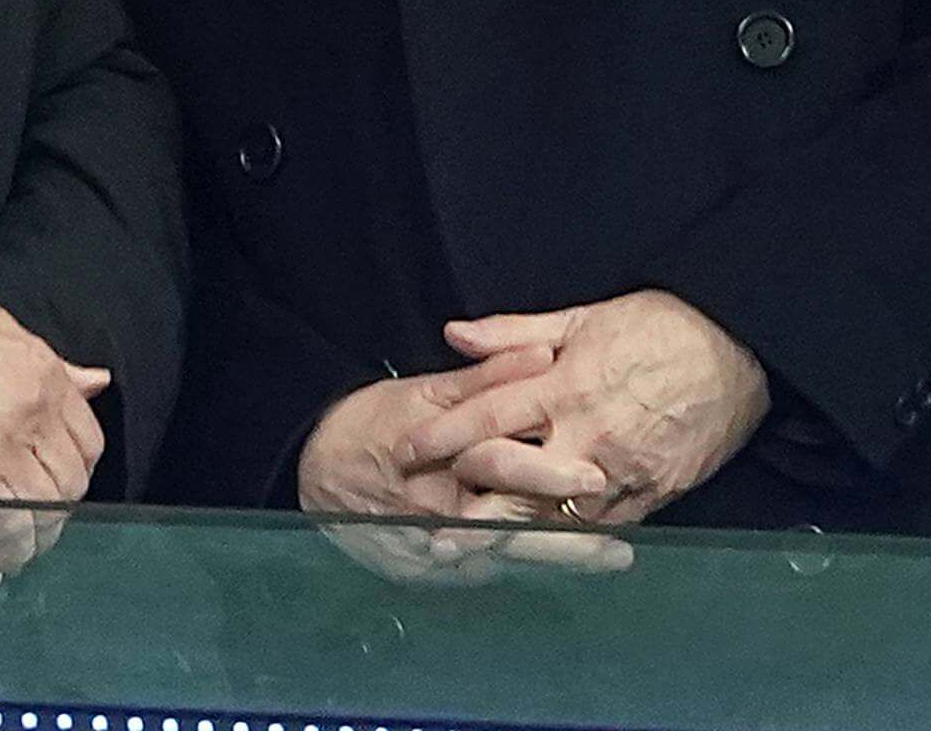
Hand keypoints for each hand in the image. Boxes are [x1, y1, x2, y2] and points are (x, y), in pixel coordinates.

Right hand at [0, 288, 107, 570]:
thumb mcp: (4, 329)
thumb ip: (53, 365)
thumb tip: (94, 380)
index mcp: (46, 376)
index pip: (89, 439)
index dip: (79, 466)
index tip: (63, 478)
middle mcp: (36, 413)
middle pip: (73, 478)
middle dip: (62, 503)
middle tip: (44, 515)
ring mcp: (7, 445)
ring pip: (48, 504)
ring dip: (40, 529)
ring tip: (24, 541)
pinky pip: (11, 519)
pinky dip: (12, 541)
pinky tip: (2, 549)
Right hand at [296, 348, 630, 582]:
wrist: (311, 473)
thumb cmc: (370, 425)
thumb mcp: (425, 393)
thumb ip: (487, 379)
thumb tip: (543, 354)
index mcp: (441, 466)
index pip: (504, 473)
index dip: (551, 478)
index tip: (597, 479)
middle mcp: (440, 519)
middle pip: (514, 531)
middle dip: (570, 544)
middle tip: (619, 552)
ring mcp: (434, 555)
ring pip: (506, 558)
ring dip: (556, 561)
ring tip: (608, 561)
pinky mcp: (430, 576)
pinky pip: (484, 572)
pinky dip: (520, 567)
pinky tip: (558, 568)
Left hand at [411, 291, 770, 526]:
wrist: (739, 348)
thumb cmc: (659, 326)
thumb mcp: (581, 317)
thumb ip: (513, 333)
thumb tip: (455, 334)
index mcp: (564, 385)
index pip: (487, 417)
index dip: (441, 437)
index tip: (406, 452)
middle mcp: (586, 434)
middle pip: (514, 481)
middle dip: (468, 505)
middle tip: (430, 526)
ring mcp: (621, 470)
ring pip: (555, 515)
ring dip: (514, 532)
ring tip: (475, 551)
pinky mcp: (653, 494)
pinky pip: (602, 528)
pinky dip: (570, 539)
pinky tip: (543, 548)